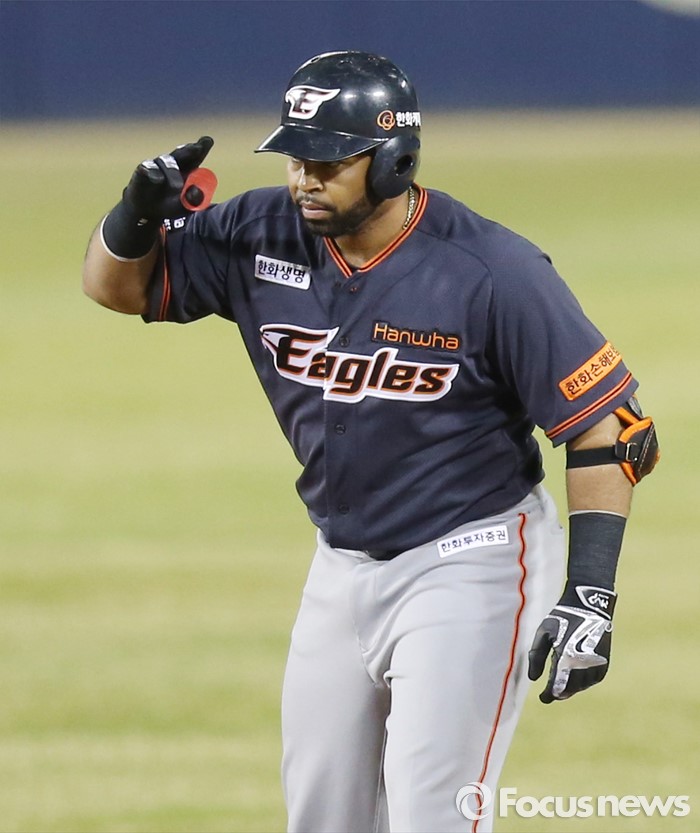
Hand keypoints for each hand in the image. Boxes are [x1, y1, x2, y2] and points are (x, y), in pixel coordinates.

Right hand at [122, 136, 213, 220]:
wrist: (147, 212)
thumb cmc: (170, 206)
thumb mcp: (185, 206)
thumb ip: (194, 200)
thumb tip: (197, 192)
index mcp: (187, 170)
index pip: (196, 157)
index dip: (202, 148)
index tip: (208, 141)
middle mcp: (173, 164)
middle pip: (182, 153)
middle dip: (190, 149)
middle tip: (197, 148)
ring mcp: (158, 165)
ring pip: (167, 162)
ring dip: (173, 173)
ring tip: (178, 187)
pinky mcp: (144, 170)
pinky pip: (148, 168)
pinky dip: (153, 172)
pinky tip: (158, 178)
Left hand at [528, 585, 615, 702]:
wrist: (589, 606)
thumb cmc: (562, 617)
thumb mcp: (543, 633)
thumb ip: (536, 657)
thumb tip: (533, 679)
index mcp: (566, 657)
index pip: (556, 685)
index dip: (548, 695)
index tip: (543, 699)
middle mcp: (583, 664)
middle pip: (570, 689)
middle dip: (559, 693)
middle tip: (551, 694)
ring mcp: (595, 663)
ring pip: (582, 686)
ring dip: (571, 688)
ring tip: (562, 685)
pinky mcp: (604, 661)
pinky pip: (594, 679)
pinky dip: (584, 682)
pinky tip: (576, 679)